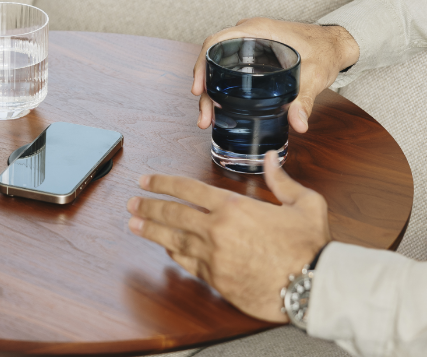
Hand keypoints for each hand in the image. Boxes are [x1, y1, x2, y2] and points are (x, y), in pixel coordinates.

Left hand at [126, 151, 330, 322]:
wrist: (315, 288)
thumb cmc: (311, 246)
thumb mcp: (305, 203)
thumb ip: (282, 180)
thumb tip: (271, 158)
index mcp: (233, 207)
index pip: (186, 189)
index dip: (162, 182)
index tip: (145, 180)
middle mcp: (217, 230)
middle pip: (172, 213)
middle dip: (148, 205)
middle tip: (131, 202)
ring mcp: (213, 257)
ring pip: (173, 240)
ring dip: (151, 230)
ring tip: (134, 225)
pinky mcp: (216, 280)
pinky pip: (187, 264)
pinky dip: (174, 255)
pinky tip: (166, 251)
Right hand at [192, 18, 358, 132]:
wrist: (336, 44)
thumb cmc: (324, 51)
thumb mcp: (314, 76)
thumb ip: (304, 100)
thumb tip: (298, 124)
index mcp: (256, 30)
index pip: (216, 42)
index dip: (201, 64)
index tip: (199, 89)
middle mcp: (247, 34)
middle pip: (213, 57)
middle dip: (203, 87)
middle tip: (204, 116)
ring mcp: (248, 44)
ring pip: (218, 64)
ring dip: (210, 90)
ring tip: (208, 117)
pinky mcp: (252, 54)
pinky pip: (228, 66)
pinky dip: (221, 85)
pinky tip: (220, 106)